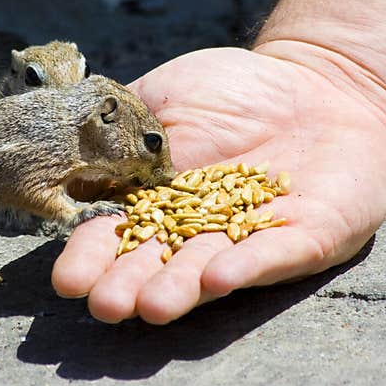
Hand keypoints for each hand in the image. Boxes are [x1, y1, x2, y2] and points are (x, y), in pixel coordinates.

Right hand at [52, 44, 385, 323]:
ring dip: (182, 288)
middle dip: (132, 285)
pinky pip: (278, 252)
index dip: (92, 257)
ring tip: (153, 306)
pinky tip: (218, 278)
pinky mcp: (309, 235)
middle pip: (160, 262)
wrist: (317, 78)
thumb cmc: (232, 88)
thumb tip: (71, 159)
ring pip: (212, 268)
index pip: (118, 234)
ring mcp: (253, 236)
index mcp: (160, 202)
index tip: (68, 280)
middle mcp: (201, 230)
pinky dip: (249, 265)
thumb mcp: (164, 97)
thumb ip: (122, 129)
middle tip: (107, 307)